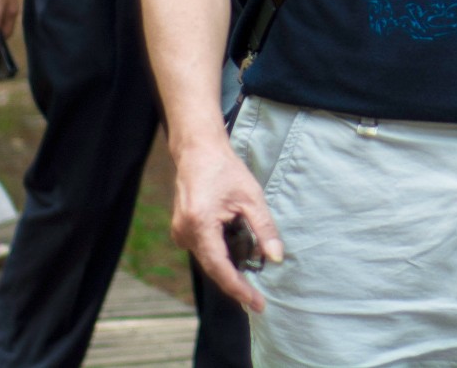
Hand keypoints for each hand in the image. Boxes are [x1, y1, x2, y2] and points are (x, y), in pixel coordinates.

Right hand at [172, 134, 283, 311]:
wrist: (198, 152)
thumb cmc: (226, 170)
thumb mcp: (252, 197)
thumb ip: (264, 229)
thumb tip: (276, 257)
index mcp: (200, 225)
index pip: (220, 268)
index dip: (239, 289)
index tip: (256, 304)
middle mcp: (185, 233)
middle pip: (213, 268)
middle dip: (236, 283)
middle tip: (258, 298)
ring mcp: (180, 233)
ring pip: (208, 260)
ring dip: (229, 267)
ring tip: (251, 273)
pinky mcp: (182, 230)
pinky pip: (204, 250)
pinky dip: (220, 254)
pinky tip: (236, 250)